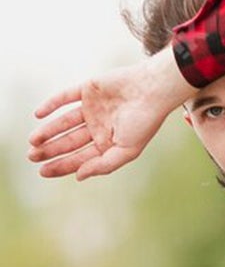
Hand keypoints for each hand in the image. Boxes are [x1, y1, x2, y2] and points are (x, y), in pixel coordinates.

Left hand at [28, 48, 193, 181]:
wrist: (152, 91)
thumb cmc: (145, 123)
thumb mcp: (127, 151)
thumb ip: (103, 165)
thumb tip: (79, 176)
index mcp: (109, 144)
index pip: (81, 158)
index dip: (62, 165)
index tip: (43, 172)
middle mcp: (99, 127)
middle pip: (69, 142)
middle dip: (51, 150)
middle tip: (31, 157)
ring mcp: (92, 109)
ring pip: (64, 122)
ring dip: (48, 131)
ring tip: (32, 141)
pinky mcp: (88, 90)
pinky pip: (65, 97)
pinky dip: (51, 104)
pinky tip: (38, 114)